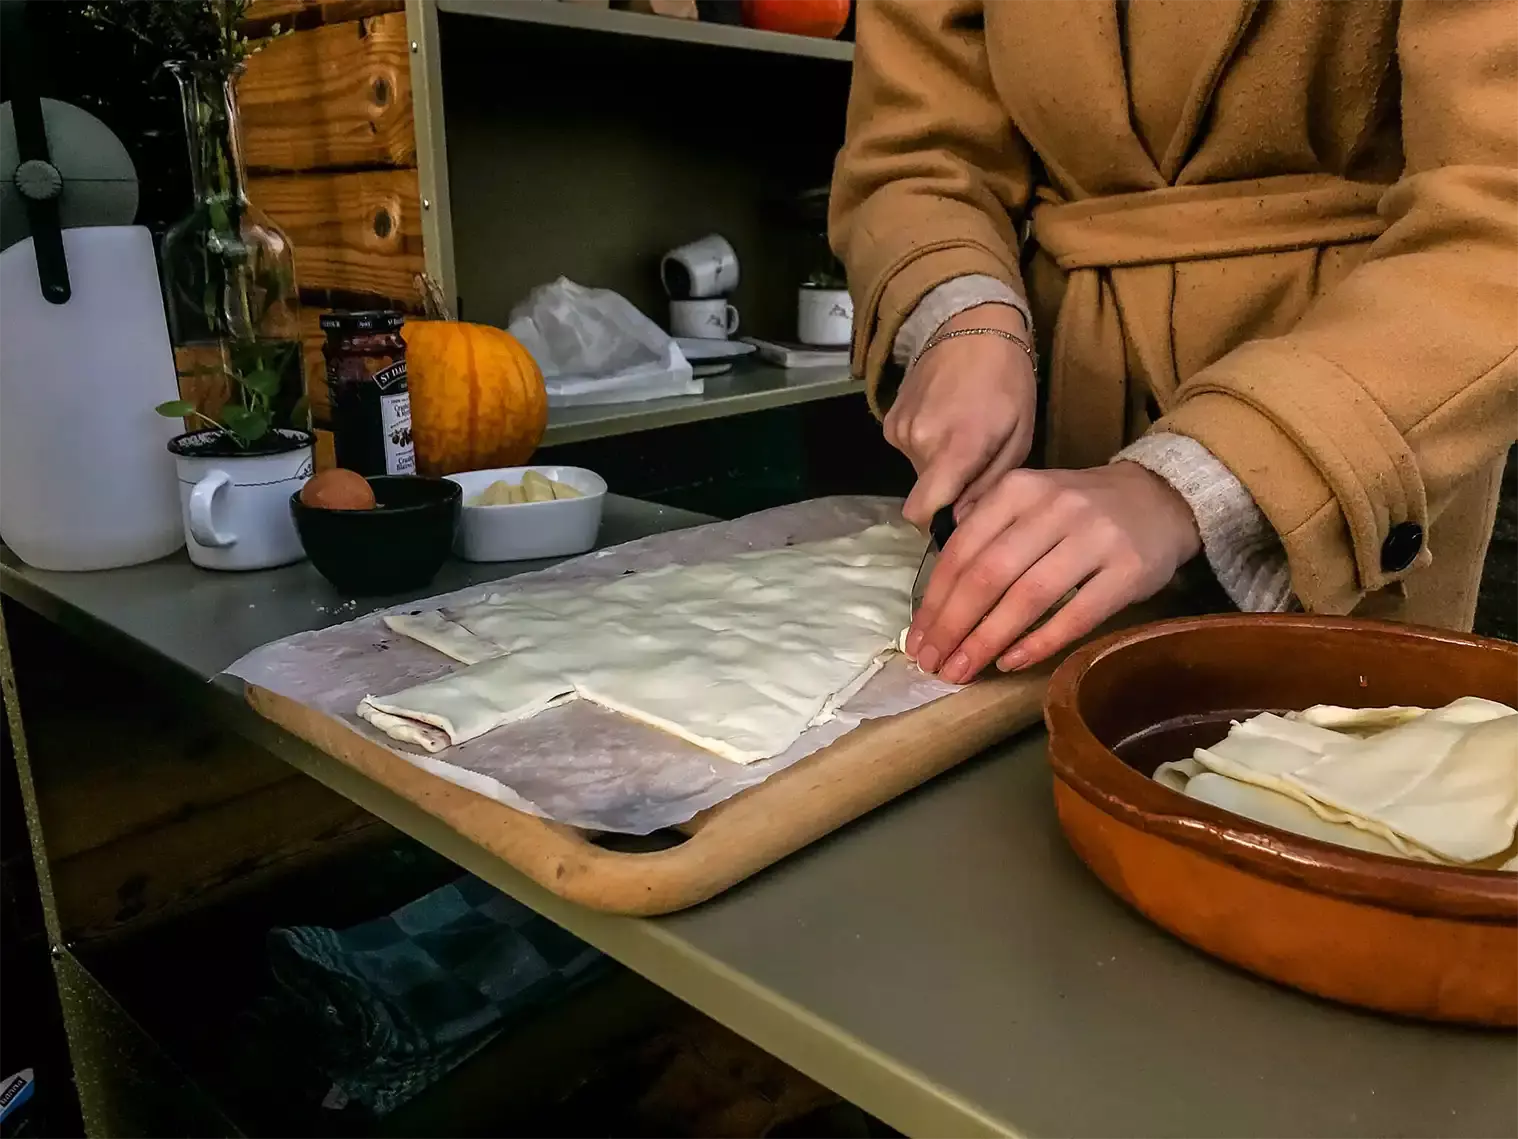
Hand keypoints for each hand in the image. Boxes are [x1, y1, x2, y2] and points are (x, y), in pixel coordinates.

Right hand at [885, 304, 1036, 526]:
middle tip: (976, 458)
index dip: (935, 524)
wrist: (969, 326)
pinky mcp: (889, 419)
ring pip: (918, 470)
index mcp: (955, 449)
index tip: (956, 517)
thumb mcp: (1018, 437)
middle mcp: (919, 442)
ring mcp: (899, 429)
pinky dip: (926, 444)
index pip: (921, 511)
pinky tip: (945, 418)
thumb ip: (988, 485)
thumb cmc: (1007, 381)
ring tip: (962, 431)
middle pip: (926, 492)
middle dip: (949, 487)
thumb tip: (960, 522)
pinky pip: (908, 449)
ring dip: (939, 463)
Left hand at [906, 463, 1201, 683]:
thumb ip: (985, 536)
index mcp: (1018, 489)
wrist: (1159, 498)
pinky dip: (1039, 642)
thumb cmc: (1078, 511)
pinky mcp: (1128, 570)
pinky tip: (1011, 663)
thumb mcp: (1028, 502)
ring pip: (1028, 597)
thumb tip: (935, 603)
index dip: (936, 599)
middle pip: (989, 574)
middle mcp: (1053, 507)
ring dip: (988, 640)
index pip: (963, 549)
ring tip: (962, 671)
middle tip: (933, 663)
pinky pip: (1076, 614)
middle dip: (953, 625)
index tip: (918, 639)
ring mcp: (1094, 537)